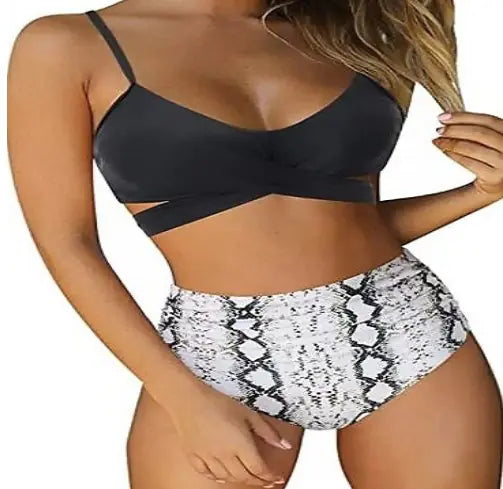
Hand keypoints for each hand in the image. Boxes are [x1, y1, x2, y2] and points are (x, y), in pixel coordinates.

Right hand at [145, 376, 289, 486]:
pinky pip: (208, 474)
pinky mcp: (194, 456)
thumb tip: (284, 444)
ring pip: (227, 478)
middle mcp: (225, 456)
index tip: (276, 478)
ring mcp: (208, 458)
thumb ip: (267, 431)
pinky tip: (222, 476)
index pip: (259, 469)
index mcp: (240, 445)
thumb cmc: (216, 400)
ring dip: (240, 480)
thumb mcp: (248, 412)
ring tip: (248, 477)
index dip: (270, 477)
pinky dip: (218, 478)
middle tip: (266, 480)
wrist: (187, 397)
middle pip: (245, 477)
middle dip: (258, 481)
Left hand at [432, 111, 502, 199]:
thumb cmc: (495, 159)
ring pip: (472, 148)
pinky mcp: (494, 177)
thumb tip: (450, 120)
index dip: (464, 117)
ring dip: (451, 143)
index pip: (487, 120)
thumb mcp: (494, 140)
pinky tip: (445, 151)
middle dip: (455, 130)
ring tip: (438, 141)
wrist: (501, 186)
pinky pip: (469, 163)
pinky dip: (454, 155)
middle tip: (439, 130)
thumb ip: (480, 130)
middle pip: (480, 133)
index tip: (444, 117)